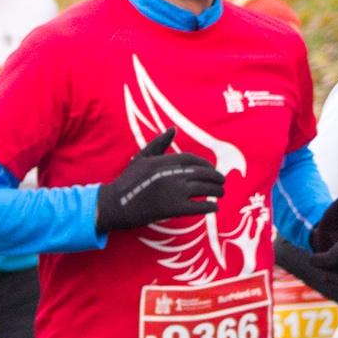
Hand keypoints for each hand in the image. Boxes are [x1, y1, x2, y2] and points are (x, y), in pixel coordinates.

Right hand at [95, 128, 225, 232]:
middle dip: (216, 177)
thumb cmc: (127, 181)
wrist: (115, 205)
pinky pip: (199, 206)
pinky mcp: (174, 208)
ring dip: (217, 191)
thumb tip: (173, 129)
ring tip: (221, 194)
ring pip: (205, 189)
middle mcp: (172, 174)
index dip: (206, 165)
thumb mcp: (141, 158)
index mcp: (164, 161)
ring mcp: (174, 191)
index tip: (211, 170)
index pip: (193, 160)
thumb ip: (158, 144)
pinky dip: (209, 207)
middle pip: (203, 174)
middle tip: (222, 182)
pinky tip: (213, 208)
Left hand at [308, 196, 337, 286]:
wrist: (333, 242)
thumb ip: (334, 210)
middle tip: (315, 260)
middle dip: (325, 264)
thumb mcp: (330, 218)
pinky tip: (326, 277)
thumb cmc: (331, 229)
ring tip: (323, 266)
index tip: (311, 259)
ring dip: (330, 272)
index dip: (326, 257)